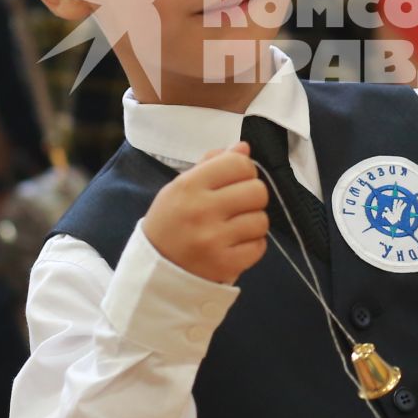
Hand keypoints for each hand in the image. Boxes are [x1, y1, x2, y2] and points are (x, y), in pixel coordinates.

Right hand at [140, 142, 268, 283]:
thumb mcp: (180, 187)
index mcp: (188, 186)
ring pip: (261, 220)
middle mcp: (201, 211)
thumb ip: (212, 164)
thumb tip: (244, 148)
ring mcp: (213, 240)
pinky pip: (259, 247)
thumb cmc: (171, 221)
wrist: (155, 268)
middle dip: (252, 196)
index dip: (244, 170)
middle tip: (238, 205)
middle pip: (257, 191)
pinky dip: (252, 245)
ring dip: (253, 222)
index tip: (236, 180)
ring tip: (235, 226)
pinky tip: (235, 244)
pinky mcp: (225, 265)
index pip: (238, 164)